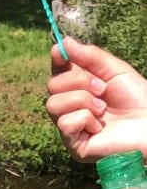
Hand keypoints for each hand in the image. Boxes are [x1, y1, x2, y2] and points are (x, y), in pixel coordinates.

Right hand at [46, 36, 146, 162]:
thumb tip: (63, 42)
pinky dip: (85, 119)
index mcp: (80, 89)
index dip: (57, 60)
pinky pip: (64, 123)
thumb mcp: (114, 70)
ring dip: (82, 100)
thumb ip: (89, 56)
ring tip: (102, 108)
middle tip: (102, 88)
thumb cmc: (136, 99)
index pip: (58, 72)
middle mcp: (71, 108)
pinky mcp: (74, 145)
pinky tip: (99, 126)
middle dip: (78, 81)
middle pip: (52, 86)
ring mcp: (71, 128)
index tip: (60, 51)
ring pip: (54, 104)